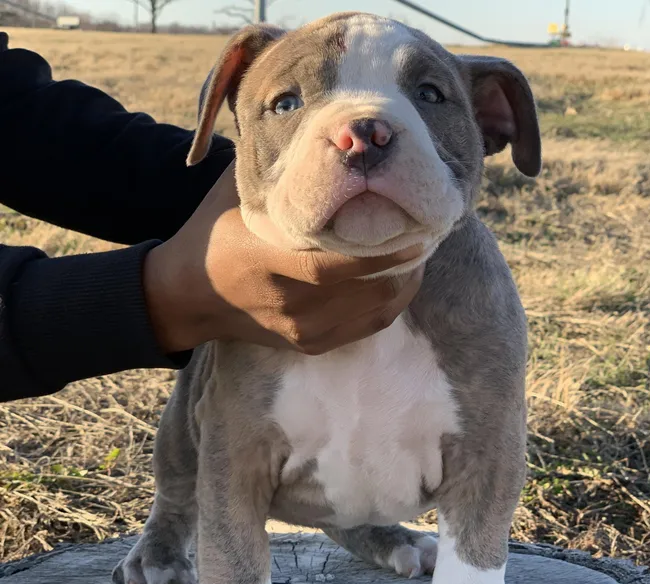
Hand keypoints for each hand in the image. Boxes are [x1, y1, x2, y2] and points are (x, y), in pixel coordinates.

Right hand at [143, 162, 423, 354]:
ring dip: (404, 281)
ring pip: (377, 311)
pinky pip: (367, 327)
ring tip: (416, 251)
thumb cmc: (216, 230)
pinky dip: (390, 302)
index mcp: (270, 262)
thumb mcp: (238, 192)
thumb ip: (280, 169)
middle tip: (425, 231)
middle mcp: (292, 303)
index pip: (340, 266)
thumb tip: (328, 135)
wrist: (188, 295)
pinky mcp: (312, 345)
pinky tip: (398, 278)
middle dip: (407, 262)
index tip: (419, 228)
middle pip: (370, 291)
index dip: (386, 251)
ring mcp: (304, 330)